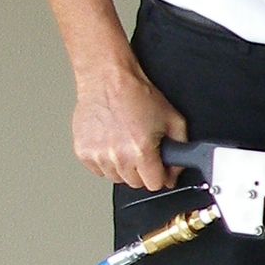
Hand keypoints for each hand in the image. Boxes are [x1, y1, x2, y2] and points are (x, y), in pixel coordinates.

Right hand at [71, 58, 187, 189]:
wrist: (109, 80)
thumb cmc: (138, 96)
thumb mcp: (174, 120)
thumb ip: (181, 150)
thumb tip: (174, 172)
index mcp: (141, 150)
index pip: (155, 184)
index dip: (161, 175)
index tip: (159, 166)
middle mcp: (118, 156)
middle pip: (136, 183)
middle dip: (143, 170)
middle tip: (142, 149)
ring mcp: (98, 155)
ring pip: (116, 178)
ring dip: (123, 166)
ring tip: (125, 142)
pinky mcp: (83, 152)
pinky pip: (98, 170)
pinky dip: (106, 161)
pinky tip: (111, 142)